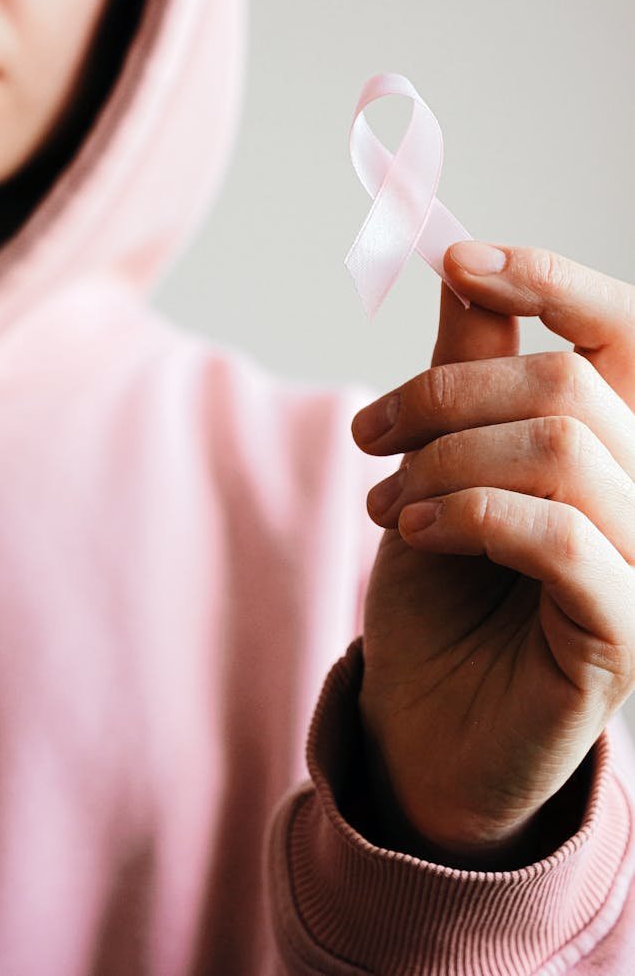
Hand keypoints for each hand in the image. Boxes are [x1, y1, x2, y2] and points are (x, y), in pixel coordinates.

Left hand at [351, 243, 634, 867]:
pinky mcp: (623, 632)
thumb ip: (468, 371)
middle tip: (372, 435)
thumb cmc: (440, 593)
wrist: (424, 720)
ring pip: (564, 451)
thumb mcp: (440, 466)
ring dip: (446, 463)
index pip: (622, 333)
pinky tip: (415, 533)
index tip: (460, 261)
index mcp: (610, 445)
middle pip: (568, 387)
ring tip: (386, 501)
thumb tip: (461, 268)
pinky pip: (561, 536)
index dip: (552, 281)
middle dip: (446, 397)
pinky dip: (471, 515)